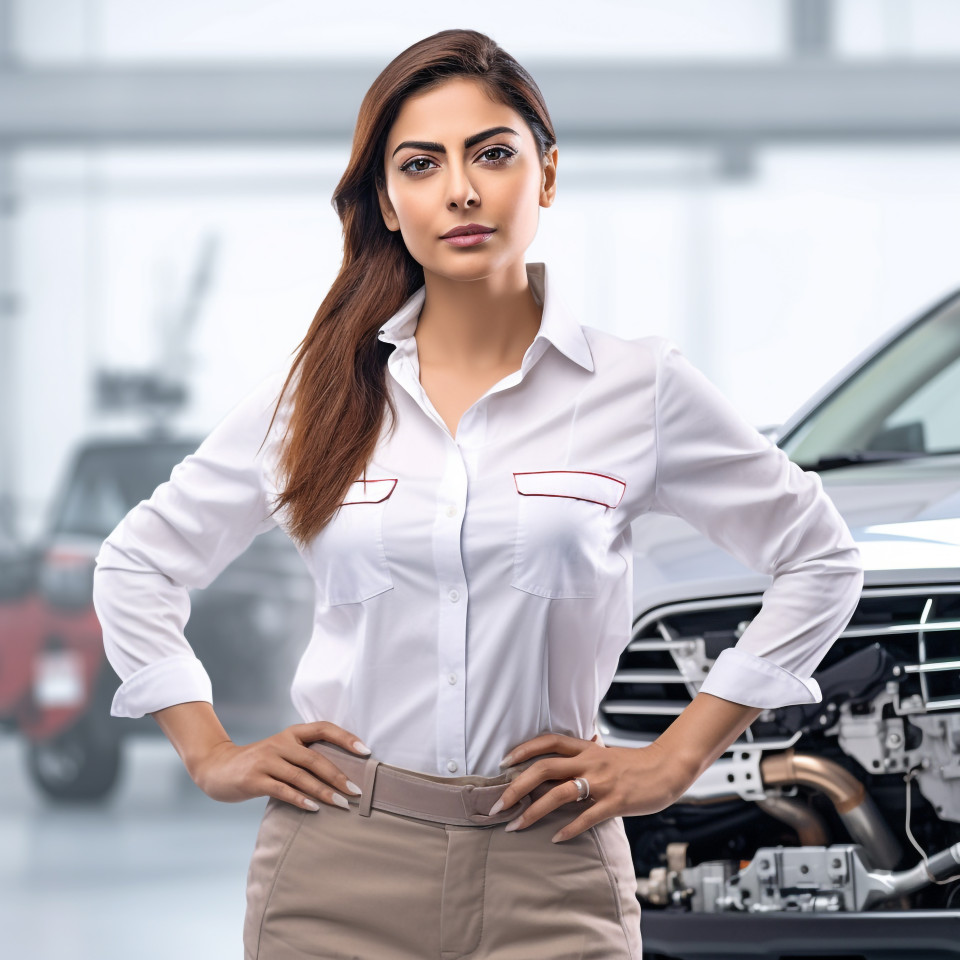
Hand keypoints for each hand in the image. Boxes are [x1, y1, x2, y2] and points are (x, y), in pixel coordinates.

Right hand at [190, 720, 370, 811]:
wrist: (217, 768)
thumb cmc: (258, 763)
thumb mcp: (281, 752)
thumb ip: (304, 757)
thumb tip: (341, 774)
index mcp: (291, 734)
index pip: (323, 728)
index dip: (346, 738)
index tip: (366, 751)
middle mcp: (280, 743)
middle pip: (315, 758)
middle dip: (339, 775)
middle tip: (357, 790)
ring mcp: (266, 761)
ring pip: (301, 776)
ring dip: (324, 791)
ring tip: (342, 803)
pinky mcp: (254, 779)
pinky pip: (282, 790)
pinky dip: (300, 799)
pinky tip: (314, 808)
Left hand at [491, 732, 697, 842]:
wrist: (667, 768)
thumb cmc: (633, 764)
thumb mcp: (604, 754)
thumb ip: (581, 756)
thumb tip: (556, 762)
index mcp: (586, 748)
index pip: (548, 742)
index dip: (523, 749)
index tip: (502, 763)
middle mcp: (590, 761)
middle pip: (544, 767)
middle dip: (516, 786)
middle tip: (498, 805)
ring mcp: (603, 782)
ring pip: (560, 793)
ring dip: (534, 811)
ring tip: (516, 826)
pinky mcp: (616, 801)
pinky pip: (588, 816)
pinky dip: (569, 828)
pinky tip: (556, 839)